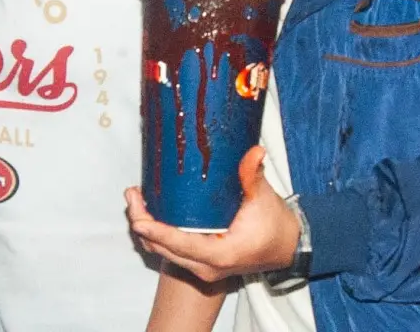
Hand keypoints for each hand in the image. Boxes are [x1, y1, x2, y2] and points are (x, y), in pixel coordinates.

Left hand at [125, 146, 300, 282]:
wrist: (287, 247)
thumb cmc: (275, 225)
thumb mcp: (264, 198)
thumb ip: (253, 175)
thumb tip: (255, 152)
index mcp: (221, 254)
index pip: (180, 244)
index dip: (156, 230)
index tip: (137, 216)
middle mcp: (207, 267)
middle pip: (163, 248)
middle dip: (142, 223)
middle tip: (132, 195)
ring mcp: (202, 268)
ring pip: (163, 252)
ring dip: (146, 228)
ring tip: (136, 199)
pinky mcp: (200, 263)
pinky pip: (170, 251)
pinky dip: (157, 234)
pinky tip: (151, 211)